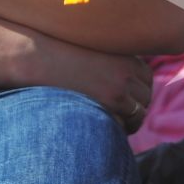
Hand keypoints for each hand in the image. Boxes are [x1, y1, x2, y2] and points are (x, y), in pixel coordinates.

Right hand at [38, 43, 154, 132]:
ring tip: (116, 128)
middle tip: (121, 120)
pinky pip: (131, 119)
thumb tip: (112, 85)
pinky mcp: (113, 98)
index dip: (137, 93)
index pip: (145, 78)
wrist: (37, 56)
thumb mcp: (91, 51)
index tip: (125, 103)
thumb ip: (107, 64)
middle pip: (146, 96)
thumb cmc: (55, 56)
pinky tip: (110, 131)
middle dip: (136, 108)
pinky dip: (125, 127)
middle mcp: (129, 67)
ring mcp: (123, 83)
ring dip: (131, 121)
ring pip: (141, 110)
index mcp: (125, 54)